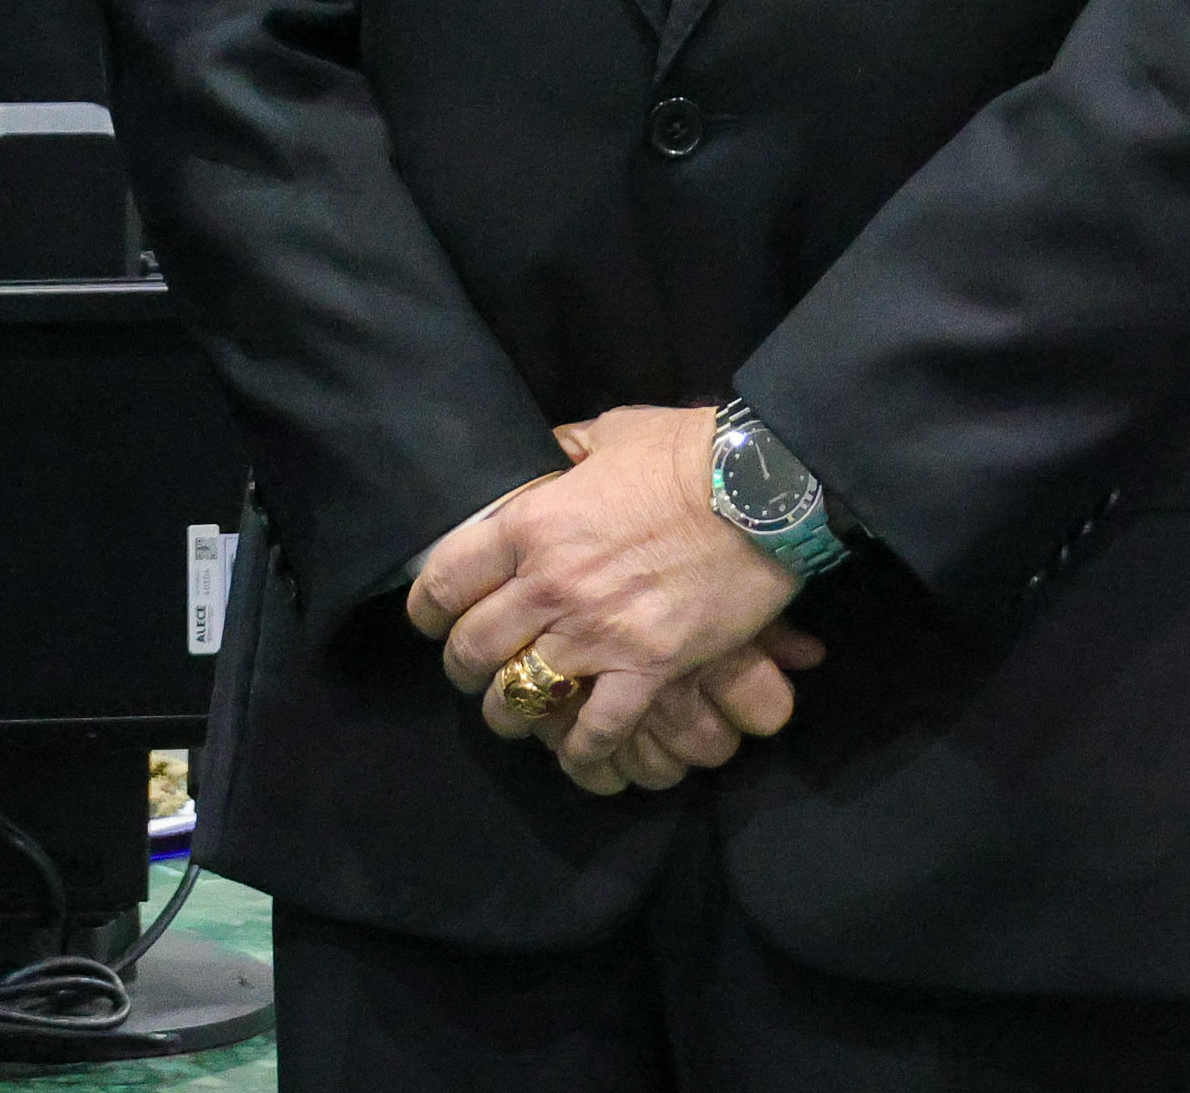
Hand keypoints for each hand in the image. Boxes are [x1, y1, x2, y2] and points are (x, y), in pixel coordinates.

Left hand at [403, 407, 807, 788]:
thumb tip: (548, 452)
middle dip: (461, 667)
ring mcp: (597, 630)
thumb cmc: (685, 453)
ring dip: (508, 711)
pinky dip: (583, 749)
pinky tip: (575, 756)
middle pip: (475, 644)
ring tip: (510, 716)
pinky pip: (599, 727)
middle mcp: (550, 583)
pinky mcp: (649, 666)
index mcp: (530, 524)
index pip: (446, 580)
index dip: (427, 609)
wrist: (762, 490)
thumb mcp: (607, 433)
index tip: (429, 621)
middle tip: (467, 674)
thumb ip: (565, 450)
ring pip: (522, 692)